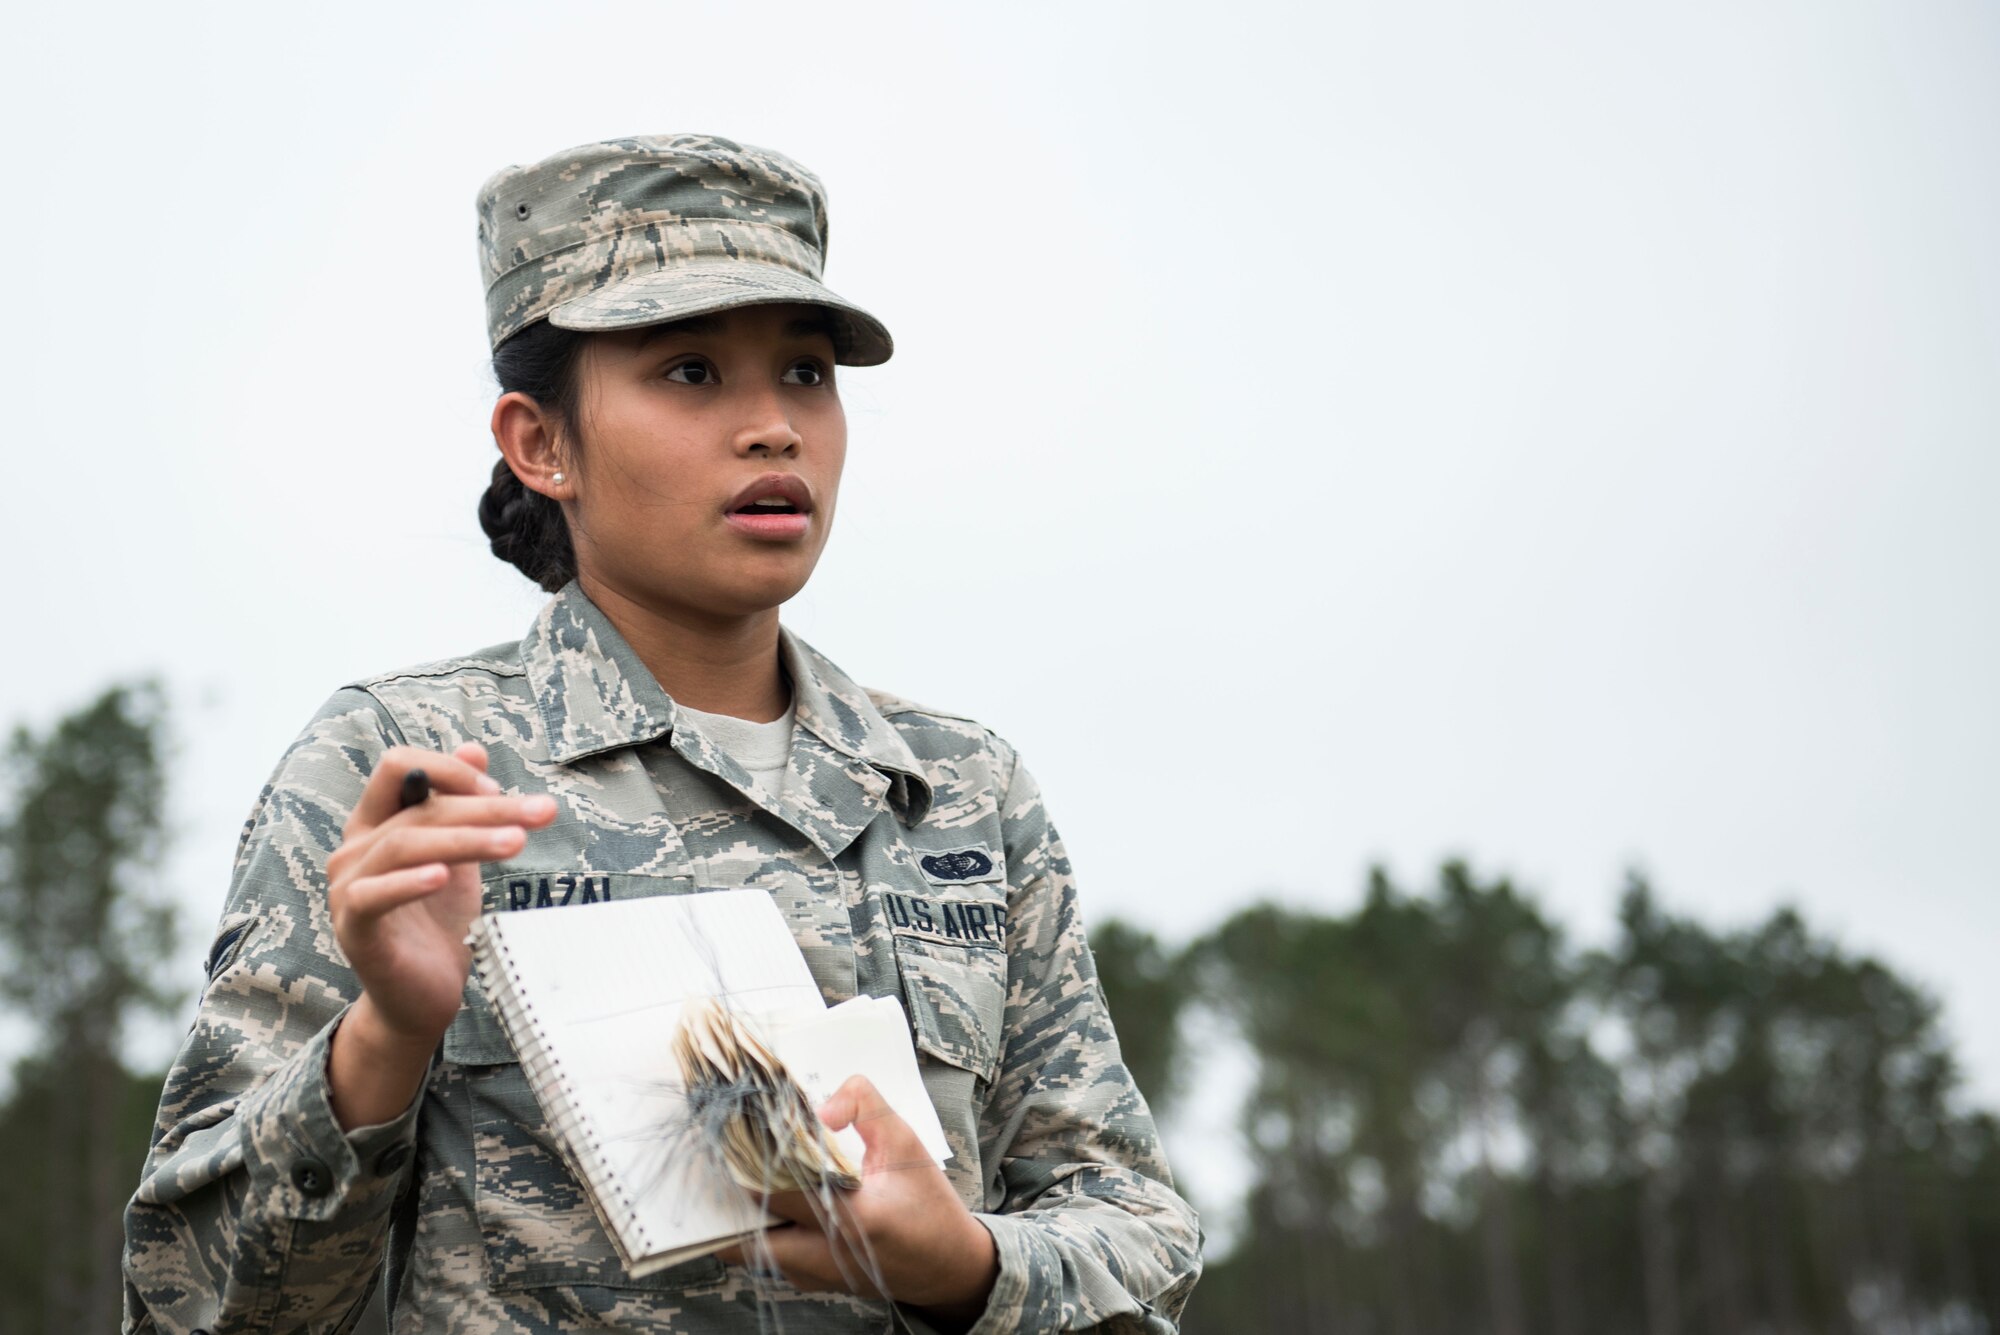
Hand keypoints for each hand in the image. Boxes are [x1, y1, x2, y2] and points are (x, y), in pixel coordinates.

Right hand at [324, 744, 556, 1126]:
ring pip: (405, 844)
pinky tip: (444, 876)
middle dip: (486, 808)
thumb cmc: (438, 922)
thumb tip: (474, 747)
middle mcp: (353, 849)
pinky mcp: (352, 927)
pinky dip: (408, 882)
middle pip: (419, 808)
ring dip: (466, 839)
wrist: (423, 997)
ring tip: (518, 843)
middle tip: (542, 812)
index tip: (501, 789)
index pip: (397, 767)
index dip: (448, 770)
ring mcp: (346, 888)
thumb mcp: (460, 856)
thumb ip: (461, 805)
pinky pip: (373, 896)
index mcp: (375, 824)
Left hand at [716, 1076, 998, 1325]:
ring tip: (745, 1176)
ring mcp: (815, 1275)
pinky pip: (772, 1256)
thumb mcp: (906, 1142)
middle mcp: (826, 1255)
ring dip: (745, 1216)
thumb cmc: (929, 1205)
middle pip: (748, 1234)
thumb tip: (820, 1106)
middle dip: (731, 1198)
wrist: (949, 1266)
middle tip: (728, 1159)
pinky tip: (773, 1199)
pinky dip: (765, 1229)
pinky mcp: (813, 1282)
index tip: (737, 1126)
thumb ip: (865, 1107)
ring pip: (753, 1249)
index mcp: (852, 1218)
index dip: (753, 1156)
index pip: (780, 1188)